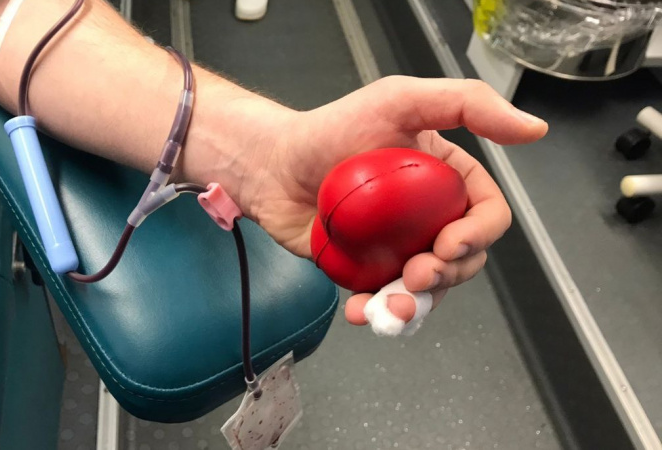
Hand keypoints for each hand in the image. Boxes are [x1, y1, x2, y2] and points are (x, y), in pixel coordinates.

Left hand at [241, 76, 547, 325]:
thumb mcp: (400, 100)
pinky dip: (379, 314)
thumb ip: (469, 105)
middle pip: (463, 259)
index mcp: (446, 180)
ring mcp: (397, 248)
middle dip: (448, 275)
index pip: (486, 214)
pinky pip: (384, 302)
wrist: (272, 165)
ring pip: (428, 290)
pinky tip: (363, 312)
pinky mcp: (364, 272)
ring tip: (393, 306)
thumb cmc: (332, 129)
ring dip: (418, 306)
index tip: (449, 244)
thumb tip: (534, 130)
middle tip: (414, 273)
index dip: (479, 235)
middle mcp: (427, 217)